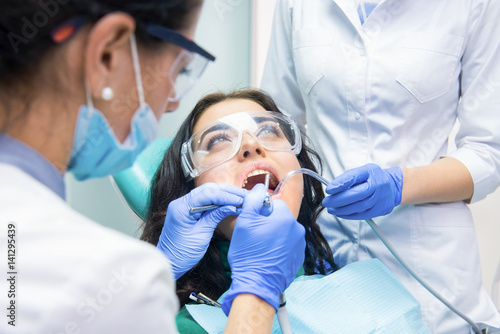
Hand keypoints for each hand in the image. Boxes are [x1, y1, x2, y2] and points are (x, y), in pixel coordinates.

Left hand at [157, 183, 247, 279]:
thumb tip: (232, 206)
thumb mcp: (202, 235)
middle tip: (244, 195)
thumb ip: (215, 216)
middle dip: (227, 192)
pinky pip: (204, 201)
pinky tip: (229, 203)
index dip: (226, 196)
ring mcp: (183, 205)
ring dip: (224, 194)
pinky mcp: (187, 210)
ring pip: (207, 193)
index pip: (207, 194)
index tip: (240, 200)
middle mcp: (181, 202)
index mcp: (181, 208)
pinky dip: (217, 201)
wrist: (169, 263)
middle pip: (207, 189)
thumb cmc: (183, 253)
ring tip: (240, 198)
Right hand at [222, 184, 305, 314]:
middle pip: (280, 217)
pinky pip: (288, 245)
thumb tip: (260, 188)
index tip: (253, 223)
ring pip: (284, 232)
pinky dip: (279, 248)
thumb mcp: (245, 222)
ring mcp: (299, 245)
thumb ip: (253, 200)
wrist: (256, 284)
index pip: (274, 203)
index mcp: (285, 217)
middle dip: (268, 224)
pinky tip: (267, 256)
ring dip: (274, 236)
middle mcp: (297, 229)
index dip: (261, 212)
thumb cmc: (249, 254)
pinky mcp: (298, 258)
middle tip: (255, 237)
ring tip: (261, 248)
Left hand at [322, 163, 402, 219]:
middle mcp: (377, 185)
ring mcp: (380, 198)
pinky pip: (363, 215)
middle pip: (357, 194)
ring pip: (359, 206)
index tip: (329, 190)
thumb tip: (332, 188)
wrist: (393, 186)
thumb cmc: (373, 178)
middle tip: (327, 202)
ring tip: (331, 209)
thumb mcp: (362, 171)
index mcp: (371, 172)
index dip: (341, 184)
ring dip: (343, 210)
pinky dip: (350, 215)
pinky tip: (341, 214)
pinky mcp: (380, 209)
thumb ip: (348, 178)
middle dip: (339, 200)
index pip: (354, 177)